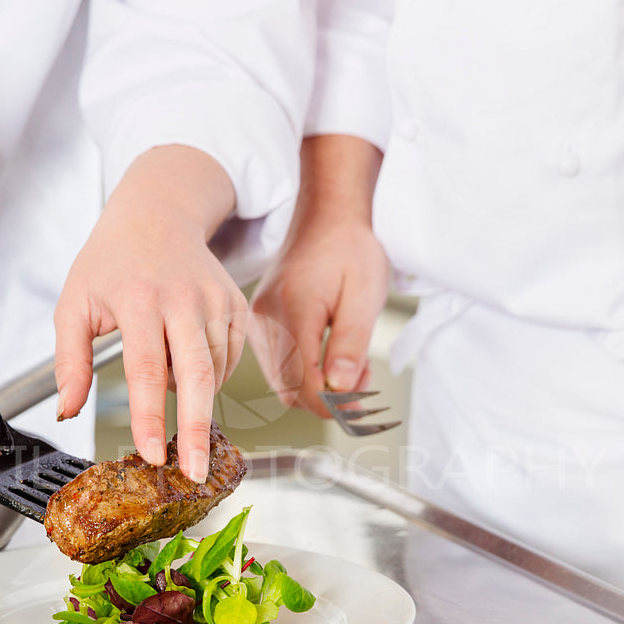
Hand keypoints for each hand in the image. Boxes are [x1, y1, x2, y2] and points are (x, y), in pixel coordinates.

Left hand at [53, 146, 242, 482]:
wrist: (158, 214)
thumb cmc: (110, 261)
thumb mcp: (74, 304)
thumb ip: (69, 361)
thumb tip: (67, 410)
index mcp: (139, 300)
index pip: (145, 371)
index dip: (148, 417)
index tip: (152, 455)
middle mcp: (183, 300)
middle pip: (195, 378)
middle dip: (195, 430)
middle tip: (195, 474)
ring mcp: (215, 301)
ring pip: (212, 372)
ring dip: (191, 394)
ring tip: (165, 372)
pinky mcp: (236, 305)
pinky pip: (228, 360)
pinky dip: (209, 375)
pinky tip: (186, 356)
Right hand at [251, 212, 389, 417]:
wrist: (327, 217)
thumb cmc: (351, 250)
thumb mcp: (364, 296)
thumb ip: (350, 344)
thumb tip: (340, 390)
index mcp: (294, 311)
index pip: (304, 383)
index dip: (332, 405)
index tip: (360, 406)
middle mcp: (267, 319)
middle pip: (289, 389)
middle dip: (327, 398)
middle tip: (361, 379)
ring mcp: (259, 321)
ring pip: (281, 382)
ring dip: (317, 387)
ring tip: (350, 364)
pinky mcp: (260, 322)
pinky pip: (277, 365)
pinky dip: (304, 373)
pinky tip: (330, 356)